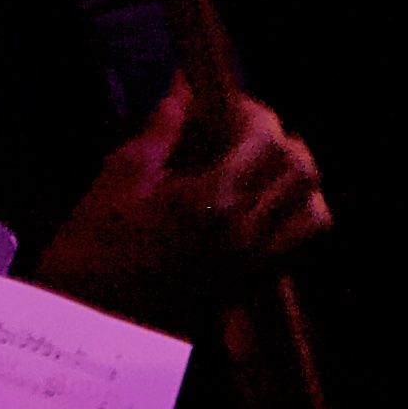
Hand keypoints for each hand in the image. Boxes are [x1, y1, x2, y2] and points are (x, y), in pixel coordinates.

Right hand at [28, 78, 330, 333]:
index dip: (256, 115)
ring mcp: (255, 262)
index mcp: (210, 201)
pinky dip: (296, 219)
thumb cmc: (92, 247)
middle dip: (282, 143)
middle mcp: (244, 232)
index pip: (266, 141)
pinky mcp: (254, 283)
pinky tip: (263, 207)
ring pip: (315, 212)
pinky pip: (299, 246)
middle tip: (249, 135)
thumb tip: (183, 89)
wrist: (91, 320)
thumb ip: (161, 132)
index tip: (232, 106)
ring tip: (265, 172)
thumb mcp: (118, 180)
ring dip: (299, 185)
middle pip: (301, 171)